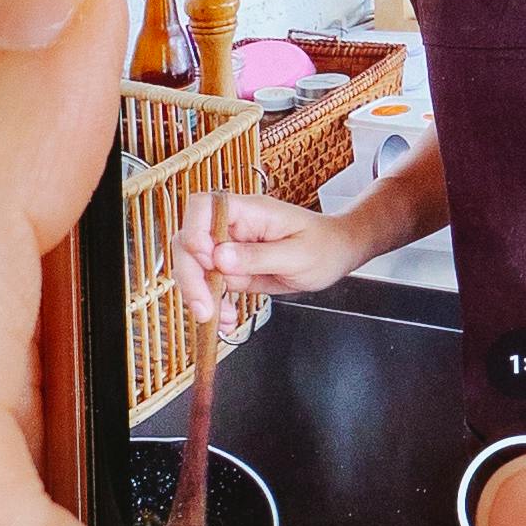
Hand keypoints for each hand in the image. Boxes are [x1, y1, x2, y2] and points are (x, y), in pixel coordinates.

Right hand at [174, 187, 352, 325]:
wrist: (336, 254)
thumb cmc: (324, 246)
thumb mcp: (297, 254)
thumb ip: (258, 256)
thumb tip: (219, 257)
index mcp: (250, 211)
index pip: (203, 207)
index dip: (194, 231)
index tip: (206, 260)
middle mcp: (233, 226)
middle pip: (189, 241)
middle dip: (190, 276)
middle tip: (204, 308)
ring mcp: (229, 247)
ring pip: (193, 266)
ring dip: (199, 295)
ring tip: (220, 318)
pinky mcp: (231, 268)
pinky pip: (210, 284)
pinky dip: (212, 303)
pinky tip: (227, 318)